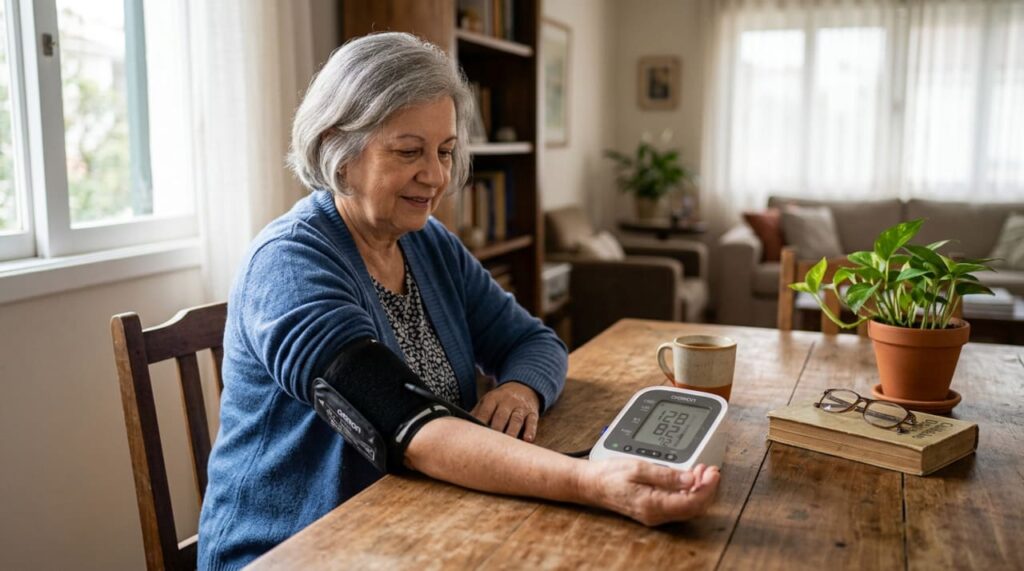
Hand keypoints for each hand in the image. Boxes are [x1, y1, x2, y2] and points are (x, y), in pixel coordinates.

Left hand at [471, 381, 540, 441]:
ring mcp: (520, 407)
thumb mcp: (487, 402)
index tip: (475, 436)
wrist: (523, 388)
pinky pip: (532, 421)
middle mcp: (507, 402)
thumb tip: (460, 428)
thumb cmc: (499, 401)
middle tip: (490, 445)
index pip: (485, 411)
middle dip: (496, 430)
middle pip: (501, 416)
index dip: (480, 422)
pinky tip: (527, 440)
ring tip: (507, 444)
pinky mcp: (532, 413)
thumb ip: (476, 414)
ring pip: (516, 419)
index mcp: (492, 399)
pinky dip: (530, 430)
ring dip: (512, 432)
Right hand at [577, 460, 719, 525]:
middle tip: (710, 469)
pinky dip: (688, 492)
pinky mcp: (654, 509)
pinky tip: (688, 479)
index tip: (713, 472)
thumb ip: (666, 475)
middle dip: (707, 488)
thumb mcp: (638, 468)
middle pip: (694, 508)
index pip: (692, 502)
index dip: (707, 488)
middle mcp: (656, 514)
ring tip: (701, 471)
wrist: (591, 484)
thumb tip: (690, 478)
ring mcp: (656, 514)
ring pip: (688, 507)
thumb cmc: (610, 475)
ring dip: (698, 489)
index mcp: (653, 505)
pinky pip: (678, 505)